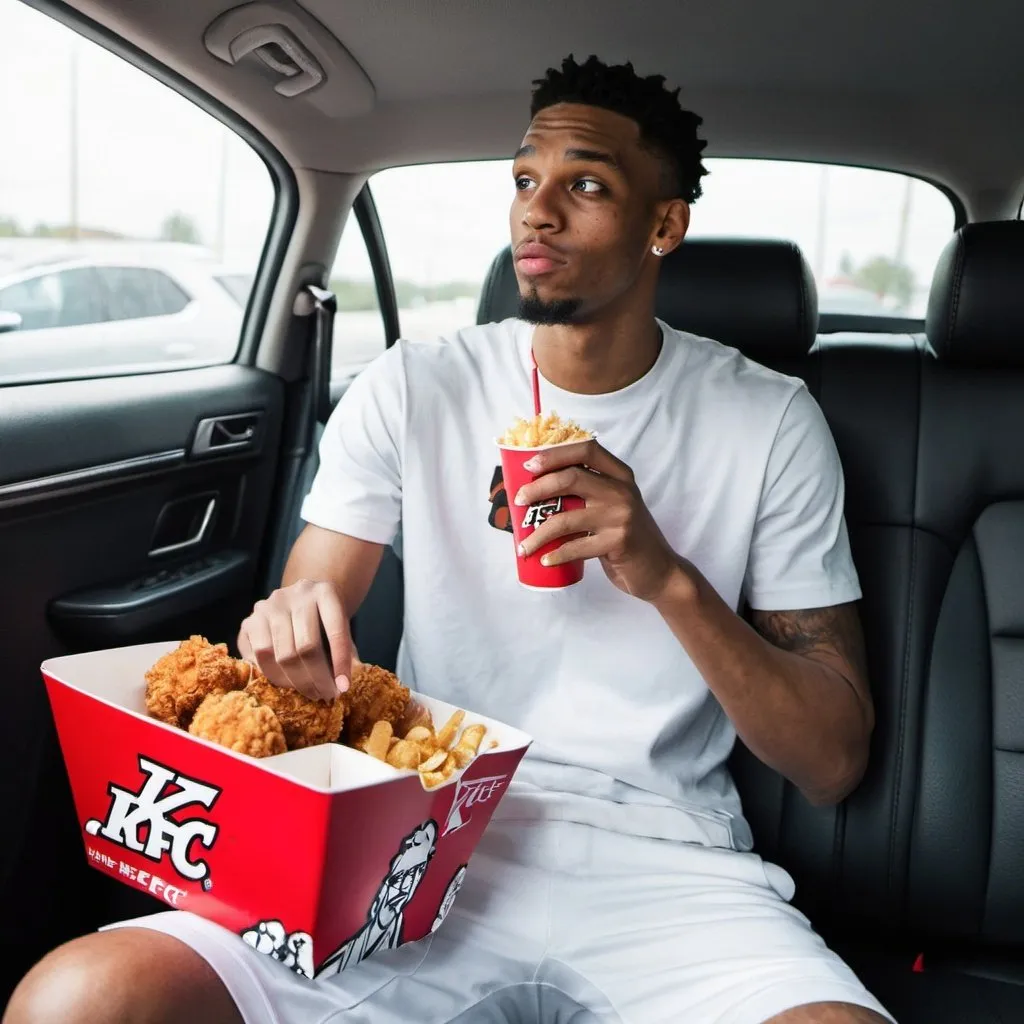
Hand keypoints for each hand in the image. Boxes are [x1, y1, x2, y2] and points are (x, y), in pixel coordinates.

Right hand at [237, 579, 353, 700]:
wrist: (301, 599)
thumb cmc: (325, 621)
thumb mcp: (341, 628)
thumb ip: (346, 651)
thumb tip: (342, 684)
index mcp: (326, 592)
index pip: (336, 631)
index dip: (341, 663)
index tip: (344, 688)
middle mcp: (296, 594)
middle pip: (306, 647)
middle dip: (316, 679)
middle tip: (325, 696)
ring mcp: (270, 605)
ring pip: (280, 655)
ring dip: (295, 683)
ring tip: (309, 693)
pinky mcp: (250, 619)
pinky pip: (258, 655)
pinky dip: (271, 675)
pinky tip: (285, 683)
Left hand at [514, 440, 680, 600]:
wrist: (659, 571)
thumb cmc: (626, 537)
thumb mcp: (614, 506)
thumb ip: (590, 492)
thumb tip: (536, 489)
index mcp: (620, 475)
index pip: (586, 449)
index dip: (554, 453)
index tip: (529, 465)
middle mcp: (622, 490)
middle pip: (571, 477)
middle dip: (537, 488)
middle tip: (518, 501)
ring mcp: (621, 516)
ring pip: (566, 518)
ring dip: (538, 534)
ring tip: (523, 546)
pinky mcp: (618, 542)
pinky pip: (575, 547)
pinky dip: (555, 554)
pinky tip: (544, 560)